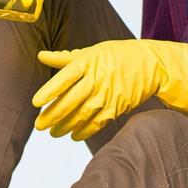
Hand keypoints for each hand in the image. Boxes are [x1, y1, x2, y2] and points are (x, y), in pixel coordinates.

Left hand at [31, 39, 187, 140]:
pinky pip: (97, 123)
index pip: (64, 78)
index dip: (49, 91)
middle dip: (53, 115)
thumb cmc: (117, 55)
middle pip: (70, 101)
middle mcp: (97, 79)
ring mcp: (107, 95)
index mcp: (88, 63)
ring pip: (82, 115)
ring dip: (65, 126)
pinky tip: (73, 136)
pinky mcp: (117, 107)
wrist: (151, 64)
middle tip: (39, 125)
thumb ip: (65, 58)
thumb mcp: (91, 51)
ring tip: (53, 133)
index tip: (36, 102)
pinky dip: (84, 131)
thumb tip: (41, 56)